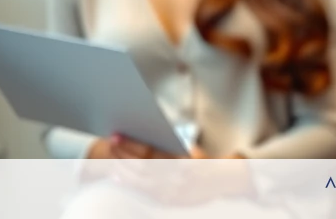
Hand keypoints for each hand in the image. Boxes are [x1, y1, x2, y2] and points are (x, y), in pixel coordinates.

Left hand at [82, 137, 251, 205]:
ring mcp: (173, 189)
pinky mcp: (171, 200)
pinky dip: (131, 185)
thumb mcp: (190, 149)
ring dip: (123, 170)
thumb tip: (146, 138)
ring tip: (111, 160)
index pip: (149, 149)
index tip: (117, 135)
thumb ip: (169, 146)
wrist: (225, 179)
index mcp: (180, 157)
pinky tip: (119, 179)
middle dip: (123, 154)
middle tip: (111, 144)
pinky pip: (146, 192)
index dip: (130, 143)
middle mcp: (176, 174)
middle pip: (141, 164)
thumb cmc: (206, 160)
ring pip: (141, 180)